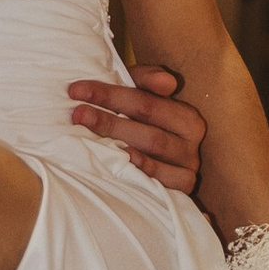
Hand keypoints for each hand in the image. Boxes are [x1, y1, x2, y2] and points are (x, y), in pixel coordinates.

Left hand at [67, 64, 204, 193]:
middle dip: (110, 123)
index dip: (110, 95)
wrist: (148, 148)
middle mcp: (191, 142)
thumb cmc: (140, 119)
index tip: (77, 90)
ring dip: (120, 148)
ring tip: (90, 140)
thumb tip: (167, 82)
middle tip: (78, 115)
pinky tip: (120, 164)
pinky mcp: (183, 189)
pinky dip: (142, 172)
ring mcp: (189, 167)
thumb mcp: (141, 93)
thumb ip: (147, 80)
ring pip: (153, 156)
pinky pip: (162, 183)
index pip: (146, 103)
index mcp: (186, 116)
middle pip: (149, 133)